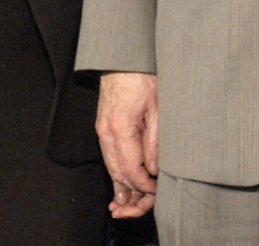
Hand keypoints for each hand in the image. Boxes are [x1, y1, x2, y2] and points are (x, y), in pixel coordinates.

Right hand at [96, 71, 159, 217]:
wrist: (122, 59)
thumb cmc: (141, 78)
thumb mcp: (157, 109)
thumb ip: (154, 142)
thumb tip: (152, 168)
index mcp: (120, 128)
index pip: (130, 170)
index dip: (144, 185)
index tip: (156, 190)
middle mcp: (106, 132)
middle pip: (116, 172)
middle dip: (131, 190)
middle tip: (148, 199)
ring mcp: (101, 129)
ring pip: (110, 165)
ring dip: (122, 183)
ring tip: (133, 199)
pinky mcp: (102, 126)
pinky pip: (108, 154)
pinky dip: (116, 169)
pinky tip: (123, 180)